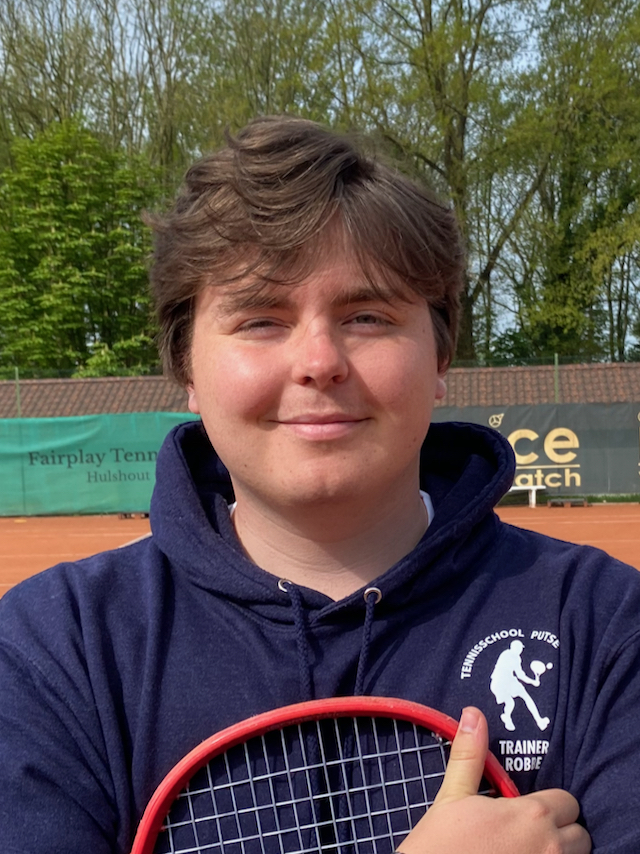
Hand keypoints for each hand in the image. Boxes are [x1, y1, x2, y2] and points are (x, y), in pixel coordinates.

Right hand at [396, 706, 590, 853]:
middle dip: (560, 832)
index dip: (550, 804)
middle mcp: (550, 846)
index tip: (526, 811)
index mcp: (532, 815)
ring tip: (526, 850)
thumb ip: (470, 755)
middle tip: (529, 834)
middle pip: (580, 836)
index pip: (568, 802)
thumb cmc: (440, 845)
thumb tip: (473, 713)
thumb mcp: (453, 796)